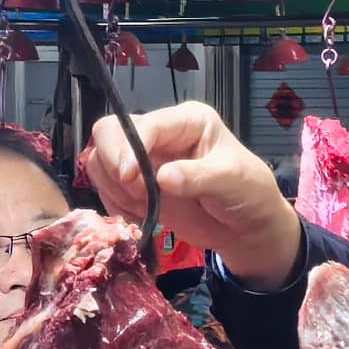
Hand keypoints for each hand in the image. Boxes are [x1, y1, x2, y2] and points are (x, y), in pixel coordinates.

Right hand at [83, 102, 302, 286]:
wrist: (246, 228)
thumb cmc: (248, 194)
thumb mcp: (232, 182)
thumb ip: (198, 177)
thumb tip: (162, 178)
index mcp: (187, 121)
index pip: (145, 124)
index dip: (130, 147)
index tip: (130, 177)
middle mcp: (160, 133)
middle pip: (109, 132)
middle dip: (114, 165)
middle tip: (135, 194)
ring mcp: (144, 158)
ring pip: (101, 160)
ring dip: (114, 187)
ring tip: (145, 207)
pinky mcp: (136, 184)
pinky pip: (106, 187)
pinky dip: (115, 204)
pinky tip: (141, 215)